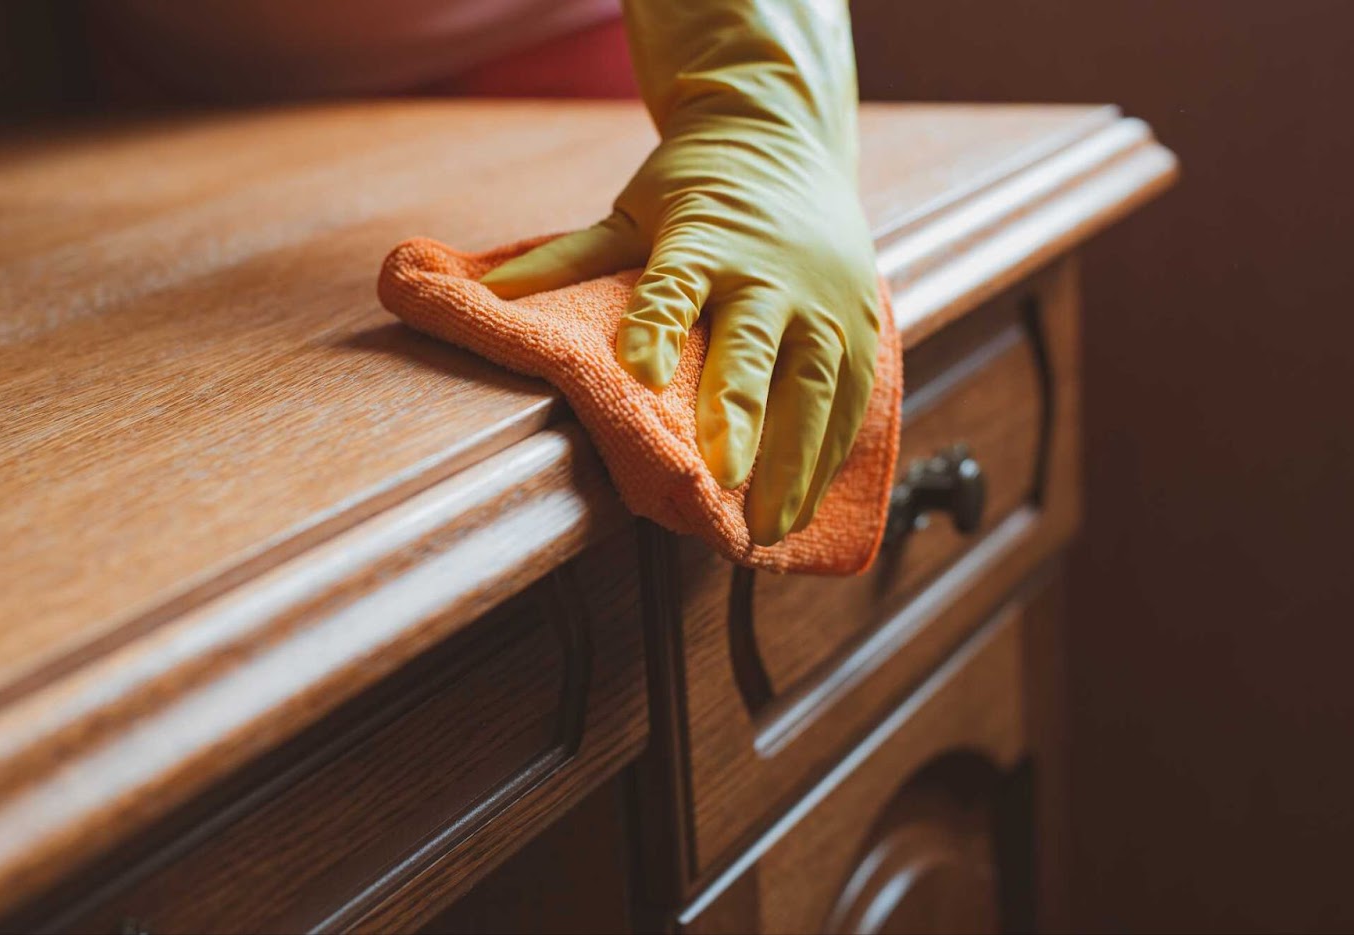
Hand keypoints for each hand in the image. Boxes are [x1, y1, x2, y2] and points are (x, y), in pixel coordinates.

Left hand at [480, 1, 879, 545]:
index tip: (638, 372)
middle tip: (723, 481)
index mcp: (707, 236)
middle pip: (758, 345)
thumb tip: (491, 296)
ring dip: (796, 460)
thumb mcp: (630, 211)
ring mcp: (827, 302)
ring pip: (817, 385)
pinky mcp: (862, 328)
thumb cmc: (696, 185)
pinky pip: (851, 400)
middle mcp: (774, 272)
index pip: (677, 284)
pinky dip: (829, 455)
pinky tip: (804, 505)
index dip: (658, 326)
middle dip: (743, 413)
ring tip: (769, 526)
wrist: (785, 138)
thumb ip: (567, 260)